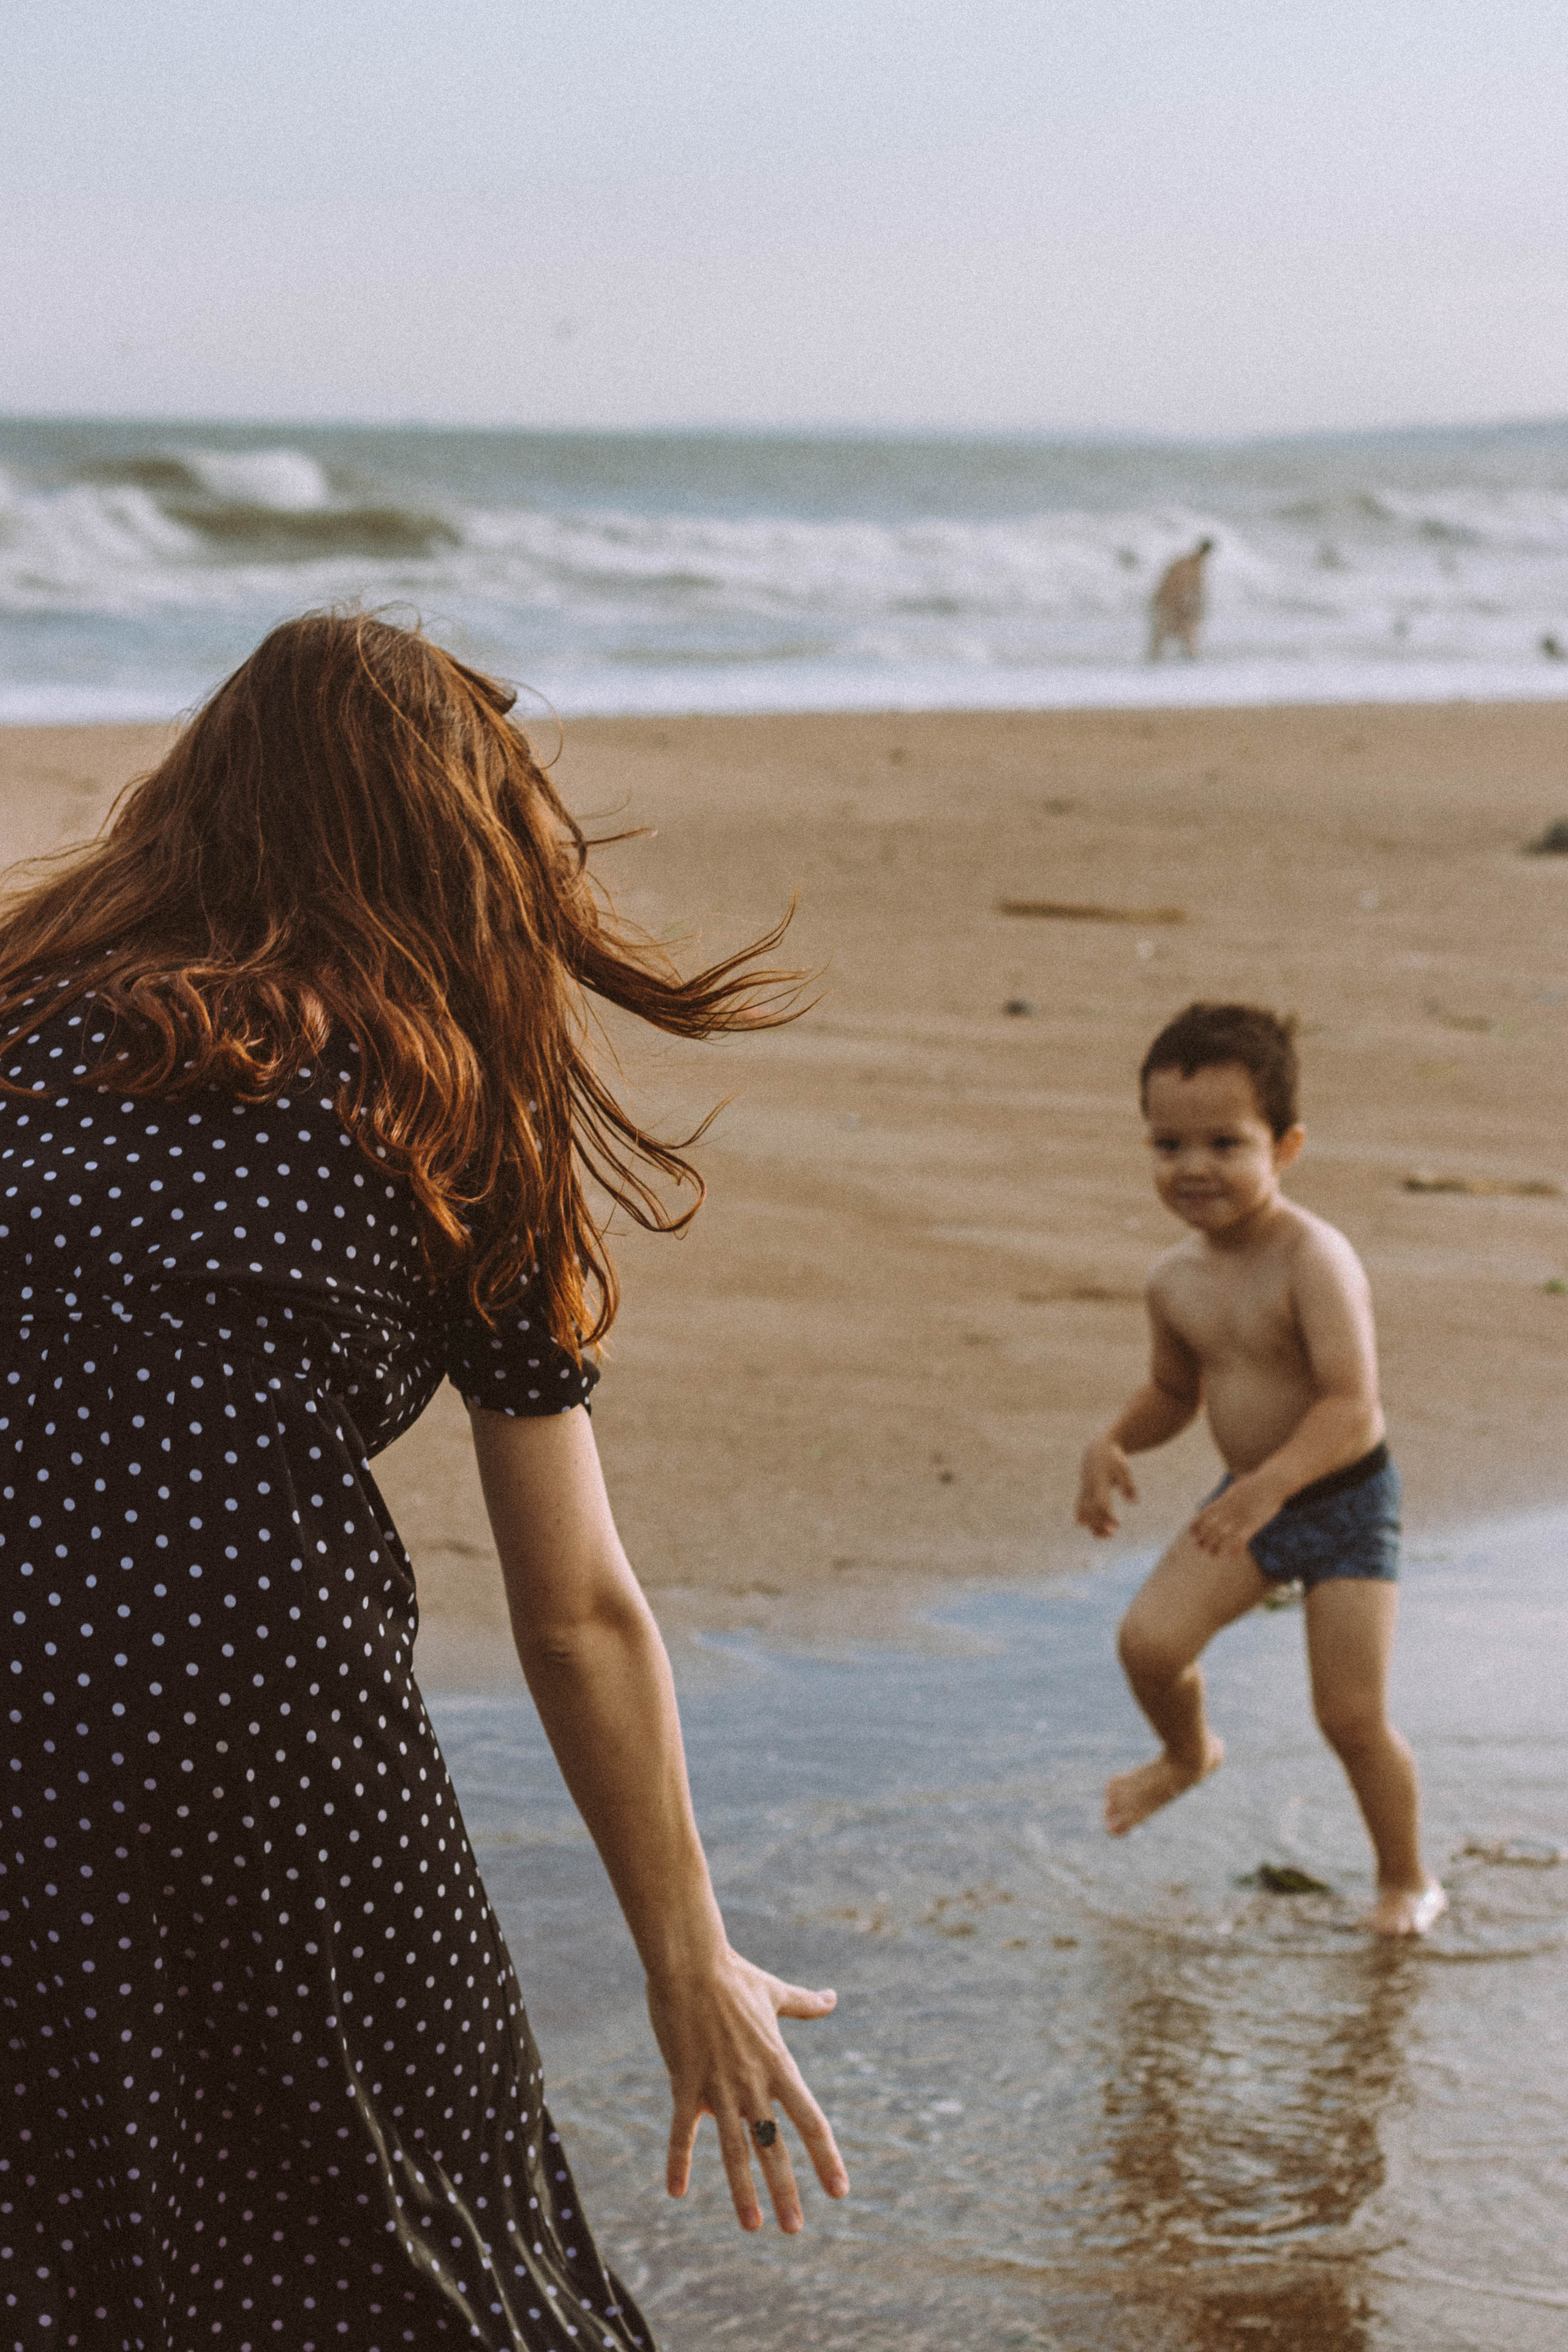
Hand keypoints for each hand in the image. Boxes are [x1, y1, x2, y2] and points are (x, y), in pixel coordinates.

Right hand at [648, 1945, 848, 2233]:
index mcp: (779, 2065)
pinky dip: (678, 2162)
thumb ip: (805, 2004)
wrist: (691, 1961)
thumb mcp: (774, 1992)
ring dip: (743, 2191)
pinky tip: (676, 2193)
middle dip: (786, 2190)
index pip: (811, 2120)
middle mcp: (753, 2083)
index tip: (839, 2190)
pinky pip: (683, 2131)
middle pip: (774, 2145)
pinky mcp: (685, 2082)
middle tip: (795, 2228)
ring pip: (734, 2149)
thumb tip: (833, 1997)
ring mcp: (718, 2086)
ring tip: (752, 2226)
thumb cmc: (733, 1975)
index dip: (826, 2157)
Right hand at [1076, 1437, 1135, 1536]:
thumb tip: (1135, 1502)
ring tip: (1102, 1536)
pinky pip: (1080, 1506)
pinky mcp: (1082, 1491)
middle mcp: (1089, 1486)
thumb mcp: (1124, 1469)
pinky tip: (1088, 1527)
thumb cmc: (1114, 1459)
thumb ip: (1128, 1485)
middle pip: (1091, 1510)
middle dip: (1098, 1524)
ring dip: (1091, 1524)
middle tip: (1111, 1534)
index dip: (1107, 1517)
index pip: (1101, 1504)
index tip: (1117, 1526)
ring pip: (1084, 1510)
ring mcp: (1084, 1489)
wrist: (1097, 1449)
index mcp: (1100, 1481)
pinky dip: (1084, 1517)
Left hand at [1190, 1471, 1283, 1557]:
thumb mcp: (1235, 1489)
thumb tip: (1220, 1502)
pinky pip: (1240, 1540)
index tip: (1193, 1535)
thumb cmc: (1255, 1485)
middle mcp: (1228, 1511)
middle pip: (1210, 1528)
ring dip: (1216, 1547)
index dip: (1196, 1526)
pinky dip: (1234, 1550)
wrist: (1272, 1483)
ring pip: (1222, 1536)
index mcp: (1223, 1501)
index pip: (1203, 1515)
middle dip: (1204, 1539)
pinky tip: (1230, 1557)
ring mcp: (1239, 1518)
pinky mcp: (1252, 1524)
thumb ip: (1226, 1498)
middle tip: (1202, 1548)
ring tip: (1213, 1555)